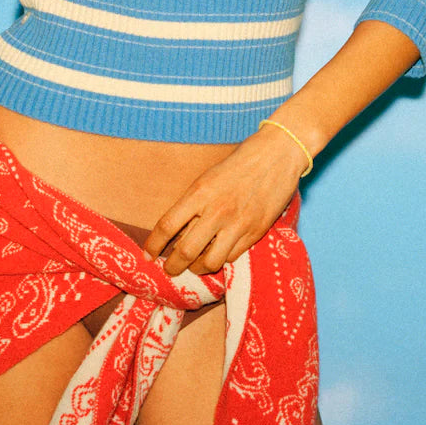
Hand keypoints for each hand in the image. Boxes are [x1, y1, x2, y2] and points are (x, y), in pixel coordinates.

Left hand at [143, 123, 309, 277]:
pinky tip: (218, 255)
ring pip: (210, 262)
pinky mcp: (256, 232)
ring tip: (194, 266)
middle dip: (173, 266)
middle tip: (169, 269)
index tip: (148, 254)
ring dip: (198, 268)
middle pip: (185, 251)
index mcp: (200, 192)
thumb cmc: (239, 162)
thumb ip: (193, 203)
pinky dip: (221, 260)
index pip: (167, 226)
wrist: (277, 154)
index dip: (153, 245)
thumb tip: (176, 231)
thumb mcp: (208, 177)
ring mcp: (238, 223)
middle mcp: (217, 210)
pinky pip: (232, 257)